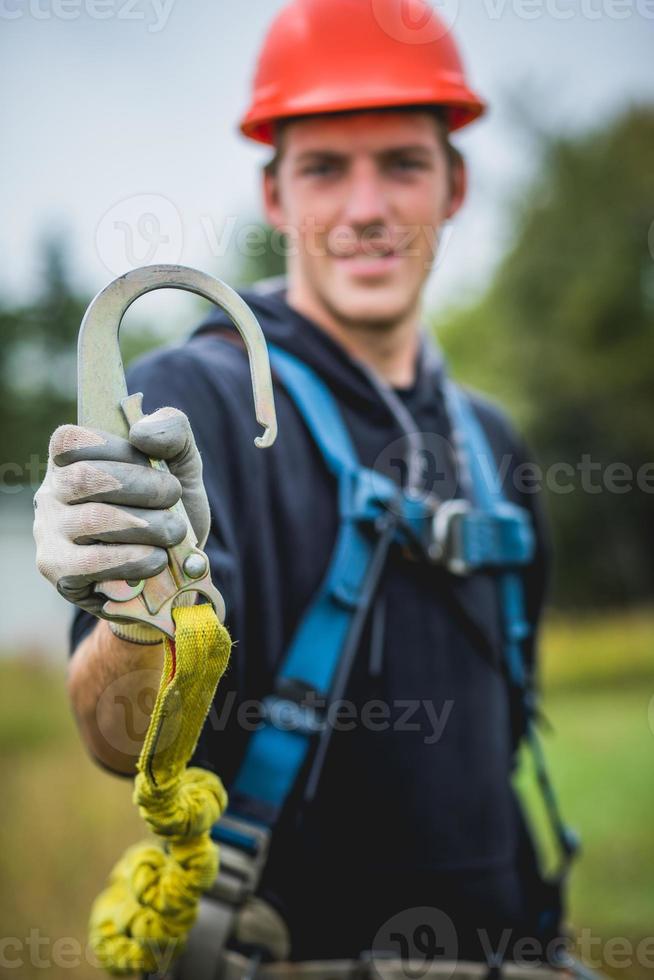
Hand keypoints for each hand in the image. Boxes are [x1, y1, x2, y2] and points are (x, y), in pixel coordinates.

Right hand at [33, 407, 209, 635]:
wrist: (174, 567)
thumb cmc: (168, 507)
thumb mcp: (180, 461)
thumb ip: (171, 429)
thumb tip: (140, 432)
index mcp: (71, 457)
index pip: (76, 440)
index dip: (122, 451)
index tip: (156, 465)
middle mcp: (51, 492)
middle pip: (87, 478)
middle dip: (145, 487)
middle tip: (174, 497)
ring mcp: (49, 532)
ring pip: (94, 519)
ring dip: (149, 525)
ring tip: (174, 531)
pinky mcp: (58, 570)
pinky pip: (93, 563)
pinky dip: (135, 559)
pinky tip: (156, 559)